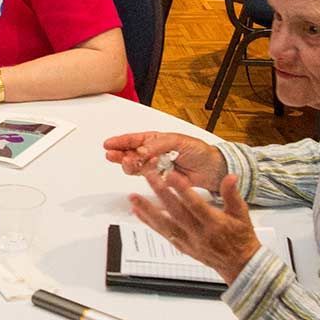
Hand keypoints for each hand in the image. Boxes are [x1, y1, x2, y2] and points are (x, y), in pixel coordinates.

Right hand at [103, 131, 227, 190]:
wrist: (212, 169)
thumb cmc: (198, 151)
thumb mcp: (178, 141)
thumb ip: (157, 145)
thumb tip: (141, 150)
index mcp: (155, 140)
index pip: (133, 140)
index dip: (119, 142)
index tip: (108, 144)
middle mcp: (151, 153)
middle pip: (128, 154)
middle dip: (119, 155)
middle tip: (113, 156)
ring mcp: (154, 167)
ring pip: (134, 167)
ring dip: (129, 165)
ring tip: (130, 162)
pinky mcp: (159, 180)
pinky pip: (145, 178)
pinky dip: (142, 174)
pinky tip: (143, 171)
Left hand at [129, 173, 260, 283]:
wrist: (238, 264)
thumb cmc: (241, 237)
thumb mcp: (242, 214)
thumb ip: (232, 194)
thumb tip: (230, 176)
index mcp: (215, 223)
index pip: (196, 205)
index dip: (183, 190)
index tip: (171, 175)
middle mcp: (199, 233)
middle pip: (176, 212)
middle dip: (160, 193)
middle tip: (149, 177)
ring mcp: (188, 241)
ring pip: (164, 224)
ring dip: (147, 210)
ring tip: (134, 197)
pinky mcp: (181, 246)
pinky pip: (162, 233)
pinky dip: (148, 222)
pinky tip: (138, 212)